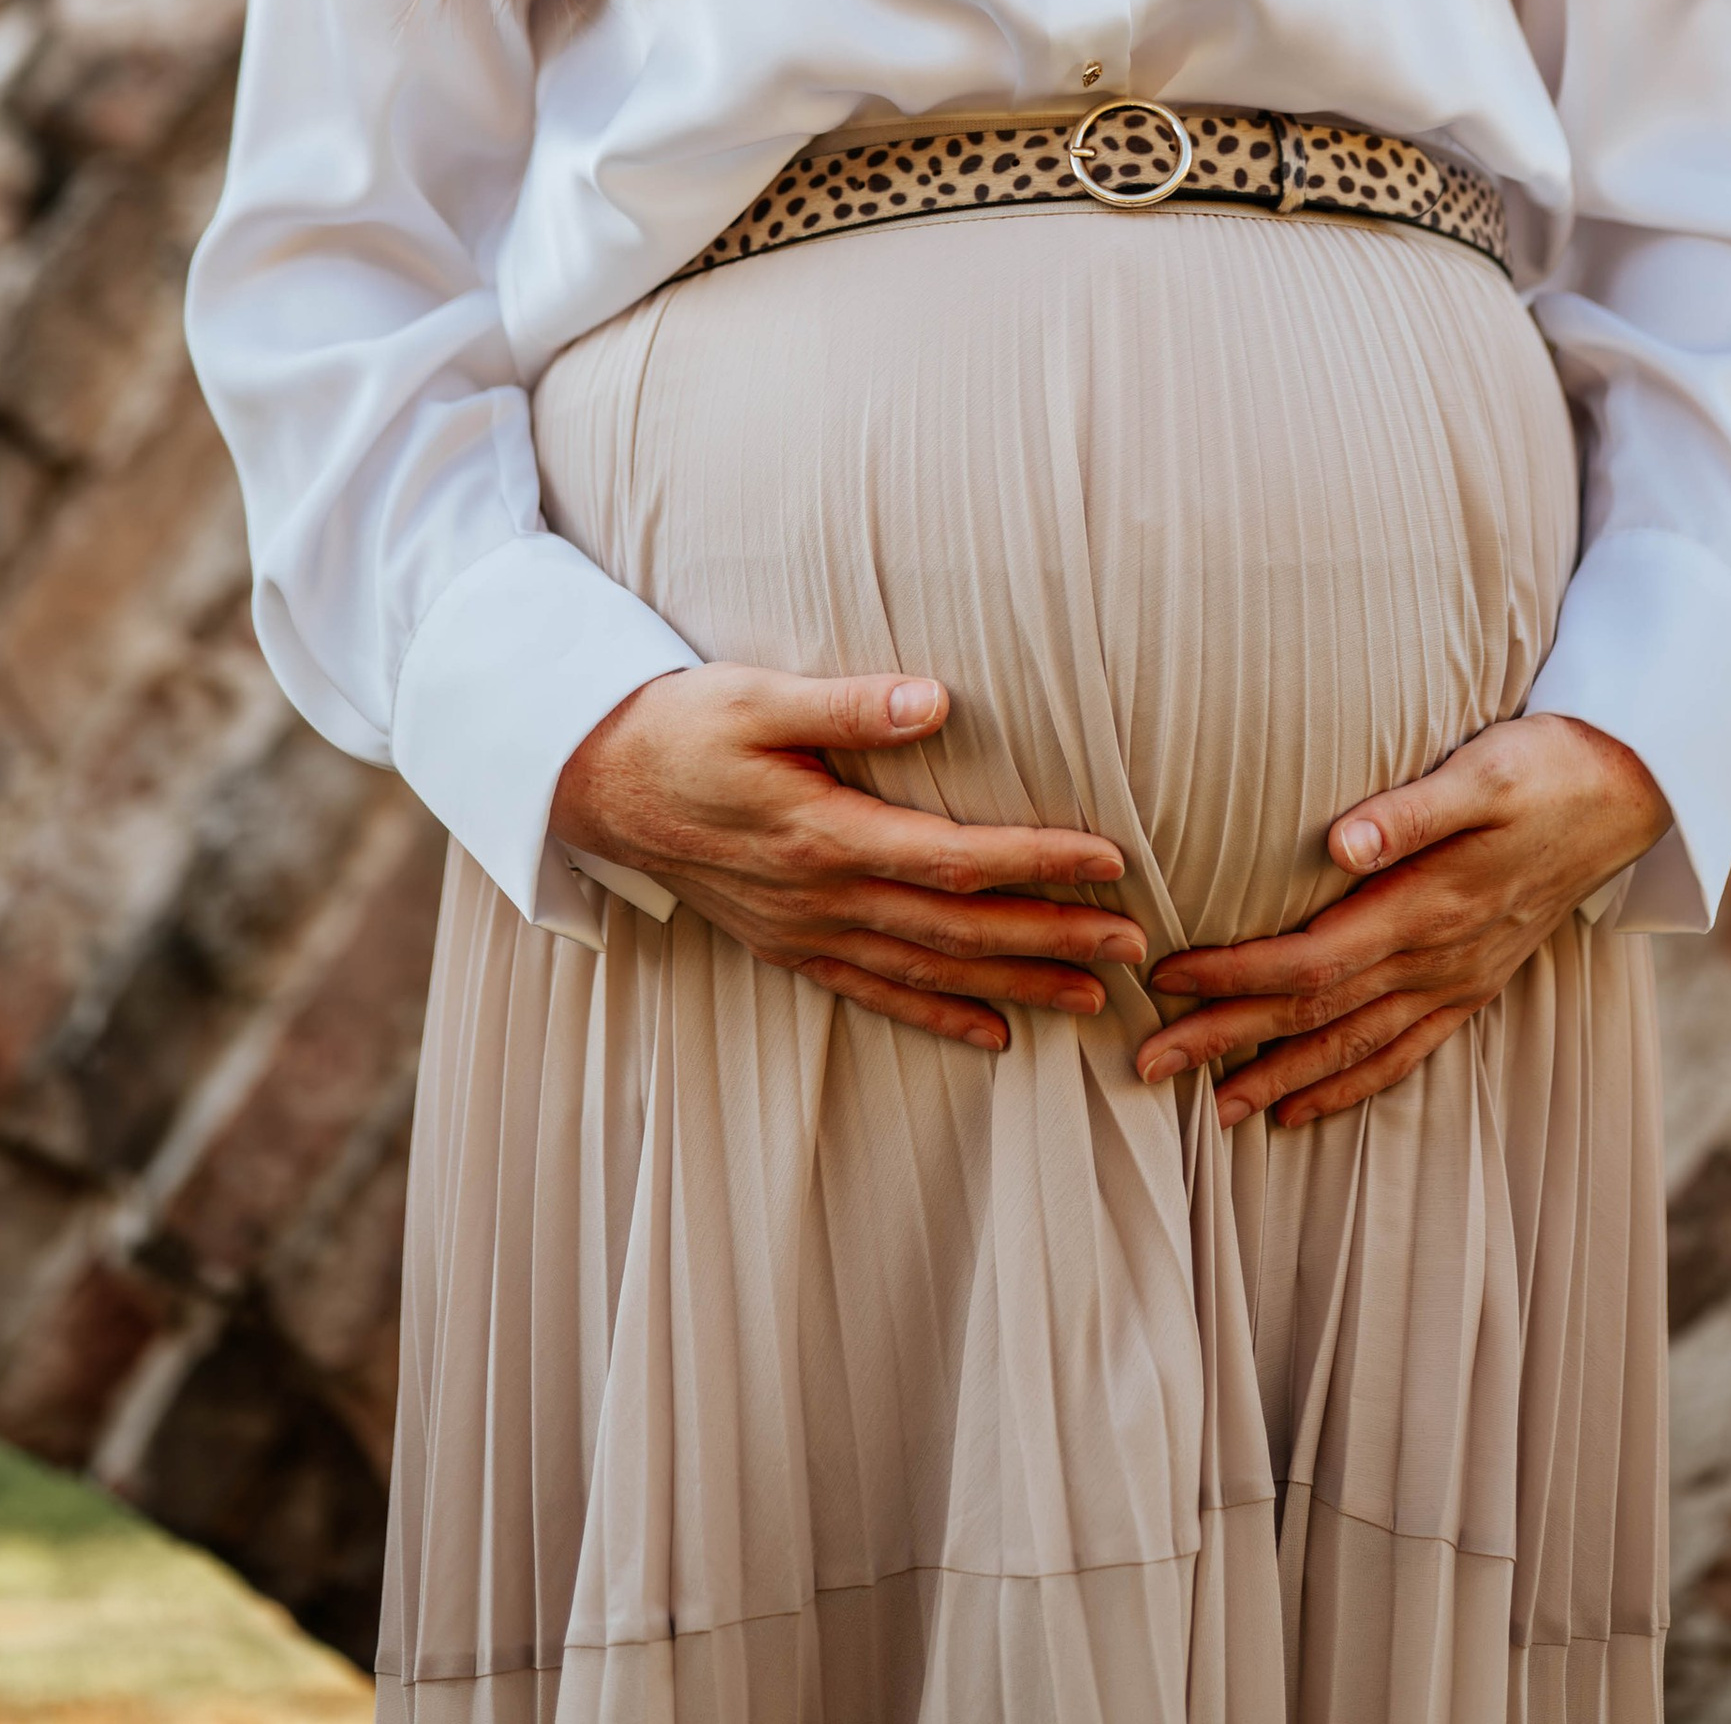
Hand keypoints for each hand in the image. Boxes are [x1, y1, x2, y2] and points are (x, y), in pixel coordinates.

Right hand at [551, 665, 1143, 1053]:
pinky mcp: (789, 946)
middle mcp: (823, 897)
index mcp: (824, 834)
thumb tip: (938, 701)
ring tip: (1092, 996)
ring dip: (1014, 985)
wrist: (596, 787)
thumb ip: (849, 704)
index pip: (955, 860)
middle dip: (1051, 937)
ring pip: (928, 971)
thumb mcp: (757, 696)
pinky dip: (937, 1016)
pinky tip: (993, 1035)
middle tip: (1135, 947)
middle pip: (958, 929)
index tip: (1109, 862)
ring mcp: (805, 931)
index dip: (1036, 862)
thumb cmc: (682, 727)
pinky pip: (875, 992)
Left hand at [1132, 713, 1667, 1130]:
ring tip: (1213, 1110)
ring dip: (1280, 1079)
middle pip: (1316, 1014)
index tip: (1167, 977)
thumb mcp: (1482, 774)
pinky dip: (1349, 1086)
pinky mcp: (1472, 986)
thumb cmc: (1542, 769)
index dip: (1235, 974)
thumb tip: (1339, 839)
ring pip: (1354, 1047)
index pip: (1310, 958)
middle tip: (1149, 1064)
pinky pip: (1403, 1055)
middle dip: (1229, 1041)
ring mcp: (1457, 981)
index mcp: (1426, 909)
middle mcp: (1437, 960)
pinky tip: (1304, 1111)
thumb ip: (1410, 811)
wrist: (1625, 794)